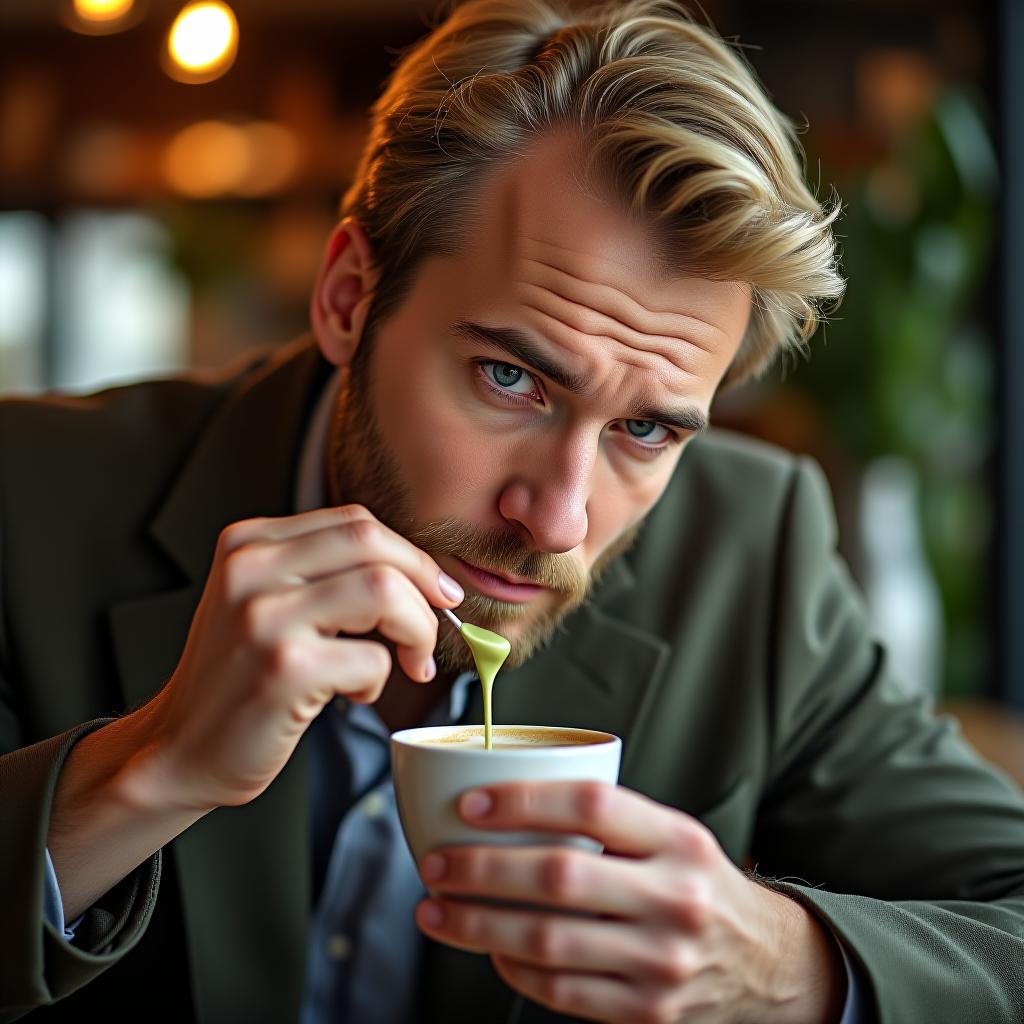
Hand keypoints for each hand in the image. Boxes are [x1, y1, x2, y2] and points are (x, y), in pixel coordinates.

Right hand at [130, 504, 462, 810]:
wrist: (178, 750)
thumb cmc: (238, 679)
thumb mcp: (267, 603)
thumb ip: (324, 574)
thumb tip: (423, 576)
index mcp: (248, 543)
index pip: (355, 523)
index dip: (409, 555)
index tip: (435, 589)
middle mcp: (250, 569)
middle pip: (373, 543)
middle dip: (423, 585)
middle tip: (434, 624)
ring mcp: (264, 617)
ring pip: (383, 591)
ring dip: (416, 630)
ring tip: (408, 662)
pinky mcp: (283, 669)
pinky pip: (373, 659)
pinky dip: (380, 680)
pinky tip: (353, 694)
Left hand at [415, 782, 846, 1023]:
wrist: (765, 965)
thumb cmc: (695, 883)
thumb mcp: (672, 836)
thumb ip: (607, 822)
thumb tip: (503, 805)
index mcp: (678, 839)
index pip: (591, 805)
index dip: (524, 800)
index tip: (470, 804)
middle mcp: (675, 898)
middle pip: (559, 876)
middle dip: (482, 870)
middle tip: (435, 863)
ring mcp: (663, 961)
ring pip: (548, 940)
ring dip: (477, 924)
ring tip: (435, 910)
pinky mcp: (648, 1012)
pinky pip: (561, 990)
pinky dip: (513, 968)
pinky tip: (488, 948)